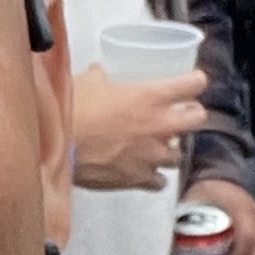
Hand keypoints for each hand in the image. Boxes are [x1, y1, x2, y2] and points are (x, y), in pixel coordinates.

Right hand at [71, 64, 205, 188]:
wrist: (56, 147)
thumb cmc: (72, 109)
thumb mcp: (86, 83)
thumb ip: (99, 78)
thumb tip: (99, 73)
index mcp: (152, 96)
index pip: (194, 84)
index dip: (194, 81)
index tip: (190, 82)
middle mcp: (160, 125)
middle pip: (198, 119)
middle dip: (190, 116)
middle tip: (176, 115)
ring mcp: (153, 155)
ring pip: (178, 155)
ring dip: (168, 149)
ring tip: (154, 147)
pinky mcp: (140, 179)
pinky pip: (159, 181)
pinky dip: (153, 176)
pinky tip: (141, 171)